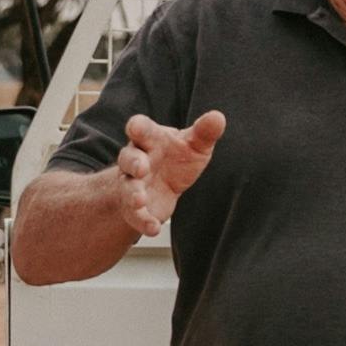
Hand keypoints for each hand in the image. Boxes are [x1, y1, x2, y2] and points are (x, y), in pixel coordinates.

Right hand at [100, 108, 225, 249]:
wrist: (164, 185)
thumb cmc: (177, 158)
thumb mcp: (194, 144)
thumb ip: (204, 132)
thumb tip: (218, 117)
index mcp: (149, 139)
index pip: (140, 128)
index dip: (137, 127)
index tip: (135, 127)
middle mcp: (136, 160)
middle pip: (128, 158)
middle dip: (133, 162)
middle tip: (142, 167)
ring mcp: (133, 184)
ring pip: (128, 187)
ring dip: (132, 194)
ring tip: (139, 200)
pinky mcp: (135, 208)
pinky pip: (135, 216)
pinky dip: (143, 222)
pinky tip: (153, 228)